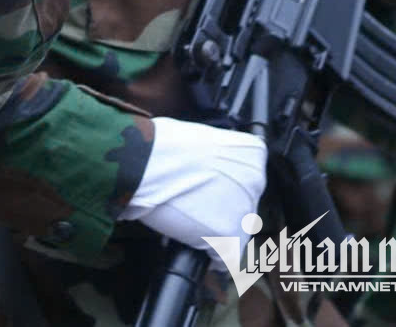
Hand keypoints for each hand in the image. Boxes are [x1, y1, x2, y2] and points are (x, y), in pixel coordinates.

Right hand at [118, 117, 264, 260]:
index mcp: (251, 153)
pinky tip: (198, 250)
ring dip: (216, 230)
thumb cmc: (157, 146)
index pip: (249, 178)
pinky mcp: (228, 236)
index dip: (225, 185)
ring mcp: (243, 209)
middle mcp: (255, 180)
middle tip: (195, 206)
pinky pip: (227, 257)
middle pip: (245, 205)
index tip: (209, 189)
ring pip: (237, 231)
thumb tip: (207, 170)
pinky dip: (213, 257)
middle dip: (223, 208)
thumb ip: (213, 155)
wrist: (140, 163)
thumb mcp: (196, 138)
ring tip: (189, 224)